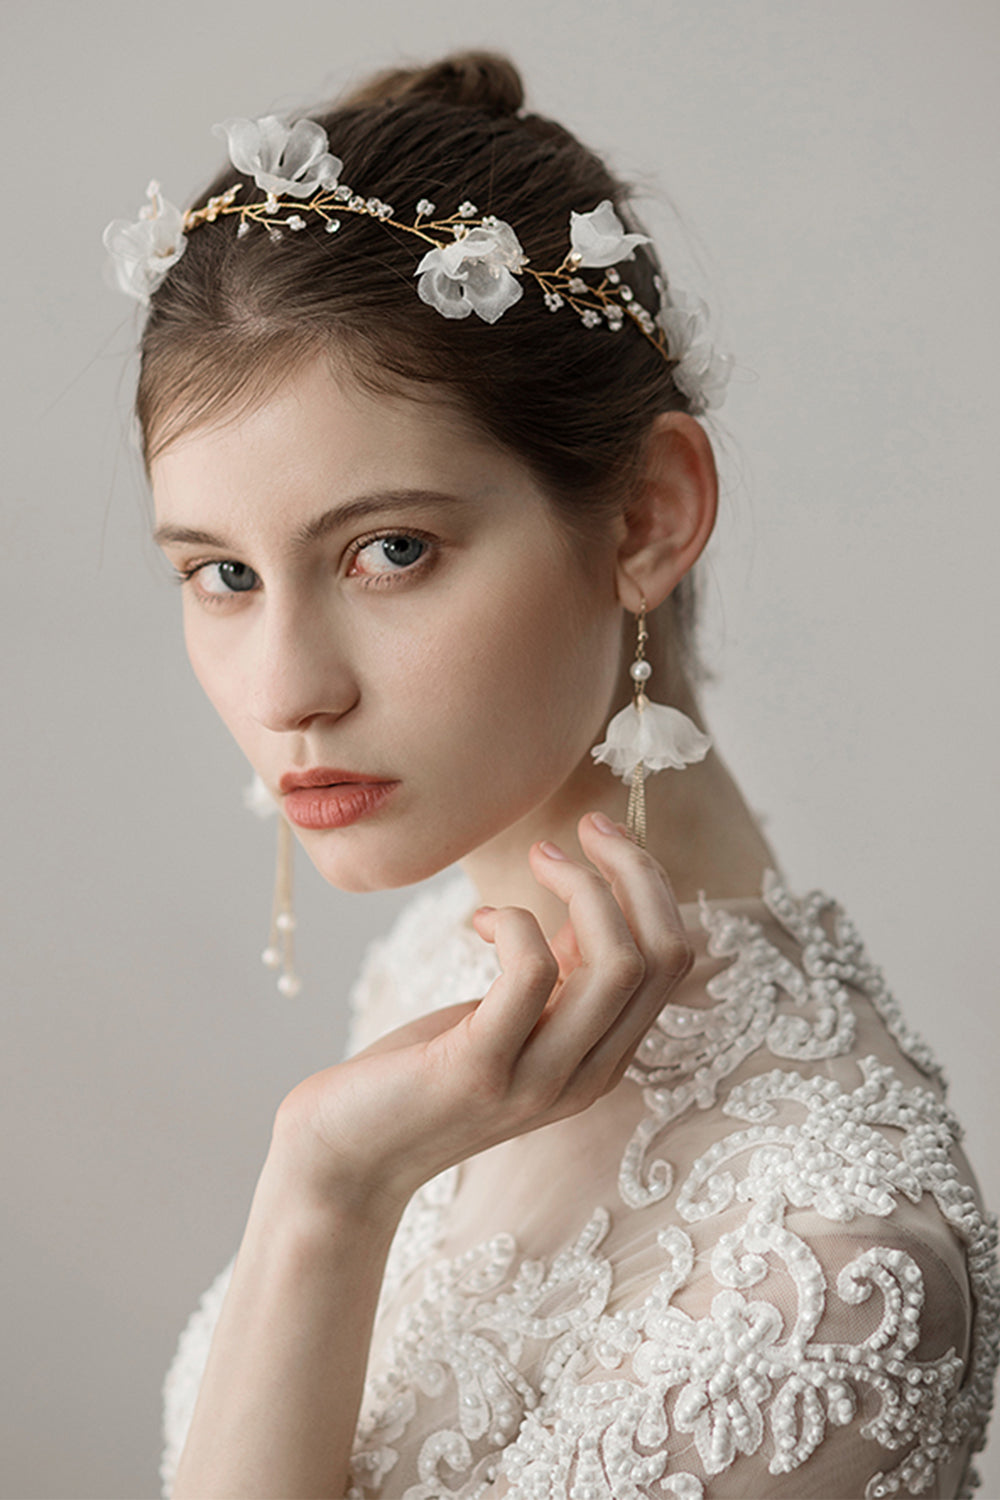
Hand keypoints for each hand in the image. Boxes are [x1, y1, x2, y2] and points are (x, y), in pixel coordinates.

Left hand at [273, 812, 693, 1218]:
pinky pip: (532, 973)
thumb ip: (560, 973)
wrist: (345, 1160)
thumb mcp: (509, 1019)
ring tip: (537, 855)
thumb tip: (591, 896)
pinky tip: (479, 920)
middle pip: (661, 957)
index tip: (604, 837)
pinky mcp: (479, 1071)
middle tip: (586, 826)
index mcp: (603, 1059)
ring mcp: (538, 1081)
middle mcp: (588, 1076)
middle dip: (635, 871)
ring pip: (618, 964)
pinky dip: (517, 922)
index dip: (652, 886)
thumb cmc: (420, 1074)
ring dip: (584, 887)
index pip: (673, 962)